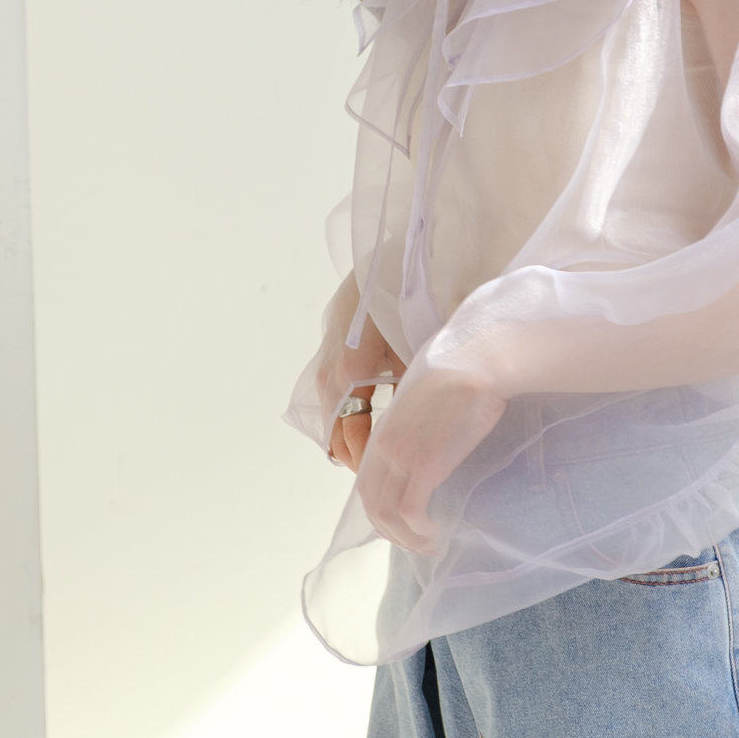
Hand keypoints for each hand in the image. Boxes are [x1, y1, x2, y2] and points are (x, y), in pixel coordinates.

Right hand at [311, 272, 403, 466]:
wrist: (389, 260)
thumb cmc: (406, 306)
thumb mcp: (413, 355)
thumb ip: (406, 396)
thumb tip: (407, 435)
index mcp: (348, 376)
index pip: (350, 437)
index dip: (369, 462)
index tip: (392, 476)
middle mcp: (328, 374)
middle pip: (335, 433)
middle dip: (359, 455)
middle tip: (389, 471)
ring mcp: (325, 362)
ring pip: (333, 416)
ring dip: (352, 435)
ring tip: (383, 451)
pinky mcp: (330, 351)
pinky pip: (334, 397)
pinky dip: (348, 414)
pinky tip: (374, 418)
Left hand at [355, 360, 507, 554]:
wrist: (480, 359)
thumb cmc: (464, 365)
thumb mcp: (428, 389)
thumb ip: (419, 414)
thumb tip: (433, 424)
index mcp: (384, 426)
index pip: (367, 480)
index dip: (381, 506)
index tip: (402, 520)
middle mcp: (384, 444)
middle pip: (372, 502)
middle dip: (390, 531)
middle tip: (415, 543)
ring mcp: (402, 456)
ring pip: (387, 514)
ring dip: (405, 538)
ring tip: (427, 547)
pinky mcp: (425, 466)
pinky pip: (410, 513)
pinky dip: (419, 533)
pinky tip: (436, 537)